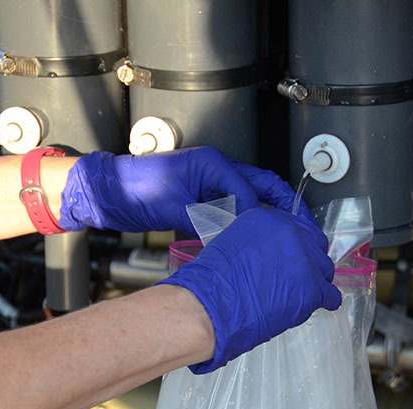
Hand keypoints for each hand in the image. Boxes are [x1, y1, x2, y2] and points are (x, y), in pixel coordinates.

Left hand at [58, 146, 315, 234]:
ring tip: (284, 237)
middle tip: (304, 229)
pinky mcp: (202, 198)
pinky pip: (233, 210)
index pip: (251, 191)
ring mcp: (210, 184)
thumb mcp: (175, 205)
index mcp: (213, 163)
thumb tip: (238, 230)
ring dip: (267, 216)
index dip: (261, 216)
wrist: (109, 192)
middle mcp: (217, 170)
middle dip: (285, 206)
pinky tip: (253, 240)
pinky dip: (245, 223)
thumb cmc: (135, 189)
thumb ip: (209, 217)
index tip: (272, 237)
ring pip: (251, 199)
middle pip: (263, 186)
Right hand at [158, 208, 341, 373]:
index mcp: (270, 220)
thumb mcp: (232, 243)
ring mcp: (304, 261)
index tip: (296, 253)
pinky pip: (330, 295)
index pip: (298, 226)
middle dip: (309, 259)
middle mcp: (291, 234)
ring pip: (325, 269)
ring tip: (302, 292)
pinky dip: (325, 301)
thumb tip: (271, 254)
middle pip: (315, 244)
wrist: (210, 306)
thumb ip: (259, 242)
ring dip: (316, 280)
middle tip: (300, 274)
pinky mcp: (312, 289)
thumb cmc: (213, 282)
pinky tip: (317, 305)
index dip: (297, 244)